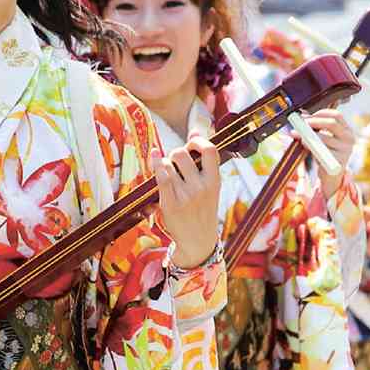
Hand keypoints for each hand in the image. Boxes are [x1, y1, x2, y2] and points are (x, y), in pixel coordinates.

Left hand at [155, 135, 222, 269]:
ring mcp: (185, 196)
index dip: (198, 140)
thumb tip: (195, 129)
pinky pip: (161, 177)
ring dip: (165, 163)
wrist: (198, 241)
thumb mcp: (210, 186)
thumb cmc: (203, 209)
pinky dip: (156, 164)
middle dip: (176, 153)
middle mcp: (201, 188)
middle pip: (182, 153)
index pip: (210, 150)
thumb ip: (204, 160)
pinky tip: (155, 157)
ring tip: (169, 172)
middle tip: (176, 162)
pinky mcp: (170, 204)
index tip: (192, 142)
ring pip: (168, 164)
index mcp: (215, 181)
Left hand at [302, 107, 356, 172]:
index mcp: (347, 130)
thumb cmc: (326, 153)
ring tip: (299, 135)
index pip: (337, 116)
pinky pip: (321, 150)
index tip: (308, 116)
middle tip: (301, 123)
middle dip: (314, 121)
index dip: (321, 113)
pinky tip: (305, 145)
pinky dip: (310, 145)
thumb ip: (315, 127)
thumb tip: (302, 115)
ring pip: (324, 137)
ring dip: (308, 135)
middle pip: (332, 123)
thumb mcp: (322, 138)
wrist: (331, 175)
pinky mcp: (338, 161)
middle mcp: (349, 139)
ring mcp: (345, 150)